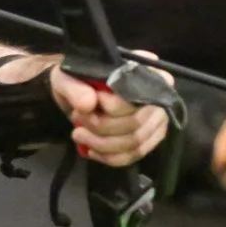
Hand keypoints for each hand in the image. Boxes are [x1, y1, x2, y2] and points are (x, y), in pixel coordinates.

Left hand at [48, 53, 172, 167]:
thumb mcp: (67, 77)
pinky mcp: (151, 136)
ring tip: (79, 135)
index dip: (111, 107)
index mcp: (144, 68)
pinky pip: (134, 154)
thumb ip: (75, 88)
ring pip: (135, 142)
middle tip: (78, 120)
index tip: (86, 106)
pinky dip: (110, 157)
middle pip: (136, 122)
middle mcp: (158, 93)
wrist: (78, 93)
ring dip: (102, 144)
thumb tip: (88, 104)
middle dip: (101, 127)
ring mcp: (158, 116)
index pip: (136, 96)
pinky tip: (92, 150)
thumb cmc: (77, 79)